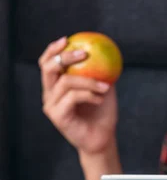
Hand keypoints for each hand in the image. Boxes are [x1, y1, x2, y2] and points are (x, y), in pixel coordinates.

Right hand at [39, 36, 117, 155]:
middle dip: (65, 56)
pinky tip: (100, 99)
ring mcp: (52, 106)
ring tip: (104, 86)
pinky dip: (88, 95)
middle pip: (48, 68)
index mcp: (56, 86)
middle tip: (84, 54)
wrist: (103, 140)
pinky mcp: (57, 116)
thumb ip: (99, 71)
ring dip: (88, 81)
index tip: (68, 39)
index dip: (53, 49)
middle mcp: (50, 94)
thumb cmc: (103, 115)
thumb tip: (105, 50)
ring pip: (65, 82)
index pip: (47, 63)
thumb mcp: (103, 88)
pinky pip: (72, 97)